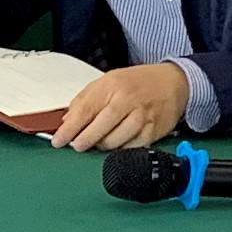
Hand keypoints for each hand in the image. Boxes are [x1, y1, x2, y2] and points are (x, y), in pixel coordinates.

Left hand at [50, 63, 192, 151]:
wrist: (173, 82)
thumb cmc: (138, 82)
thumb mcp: (108, 81)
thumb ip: (85, 100)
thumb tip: (67, 122)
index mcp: (111, 85)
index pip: (84, 110)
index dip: (68, 130)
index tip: (59, 141)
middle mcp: (127, 100)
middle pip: (98, 128)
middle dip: (83, 141)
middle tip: (77, 145)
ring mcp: (142, 117)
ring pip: (113, 142)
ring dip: (101, 146)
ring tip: (99, 141)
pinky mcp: (152, 132)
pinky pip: (130, 149)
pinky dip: (120, 150)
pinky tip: (117, 142)